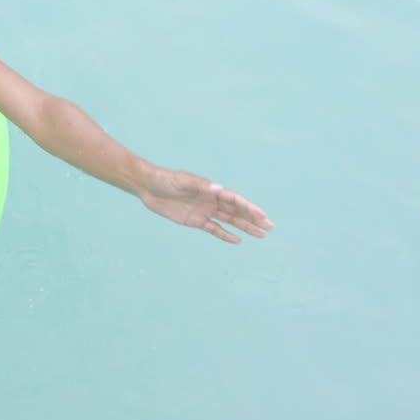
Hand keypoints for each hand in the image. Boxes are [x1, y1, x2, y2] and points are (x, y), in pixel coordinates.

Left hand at [139, 168, 272, 243]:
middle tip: (271, 227)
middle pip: (237, 211)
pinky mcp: (195, 221)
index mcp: (211, 189)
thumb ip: (201, 186)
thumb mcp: (183, 181)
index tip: (262, 215)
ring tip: (262, 235)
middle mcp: (212, 200)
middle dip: (254, 219)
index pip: (235, 200)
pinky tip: (238, 240)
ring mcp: (204, 211)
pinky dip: (225, 235)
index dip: (249, 208)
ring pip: (230, 221)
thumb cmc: (166, 179)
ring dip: (245, 227)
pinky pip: (214, 229)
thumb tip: (219, 189)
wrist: (148, 186)